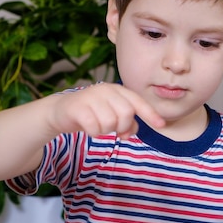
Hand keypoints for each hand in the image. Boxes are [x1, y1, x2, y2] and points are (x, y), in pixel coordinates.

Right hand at [49, 83, 164, 138]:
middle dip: (122, 127)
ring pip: (110, 122)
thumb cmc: (92, 113)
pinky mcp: (77, 108)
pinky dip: (93, 132)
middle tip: (113, 130)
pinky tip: (88, 128)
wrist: (61, 111)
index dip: (150, 114)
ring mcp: (90, 97)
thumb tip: (132, 132)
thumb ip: (127, 122)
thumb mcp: (112, 115)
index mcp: (116, 90)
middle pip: (126, 114)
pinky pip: (94, 127)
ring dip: (105, 130)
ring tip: (97, 125)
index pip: (137, 102)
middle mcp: (105, 90)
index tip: (161, 125)